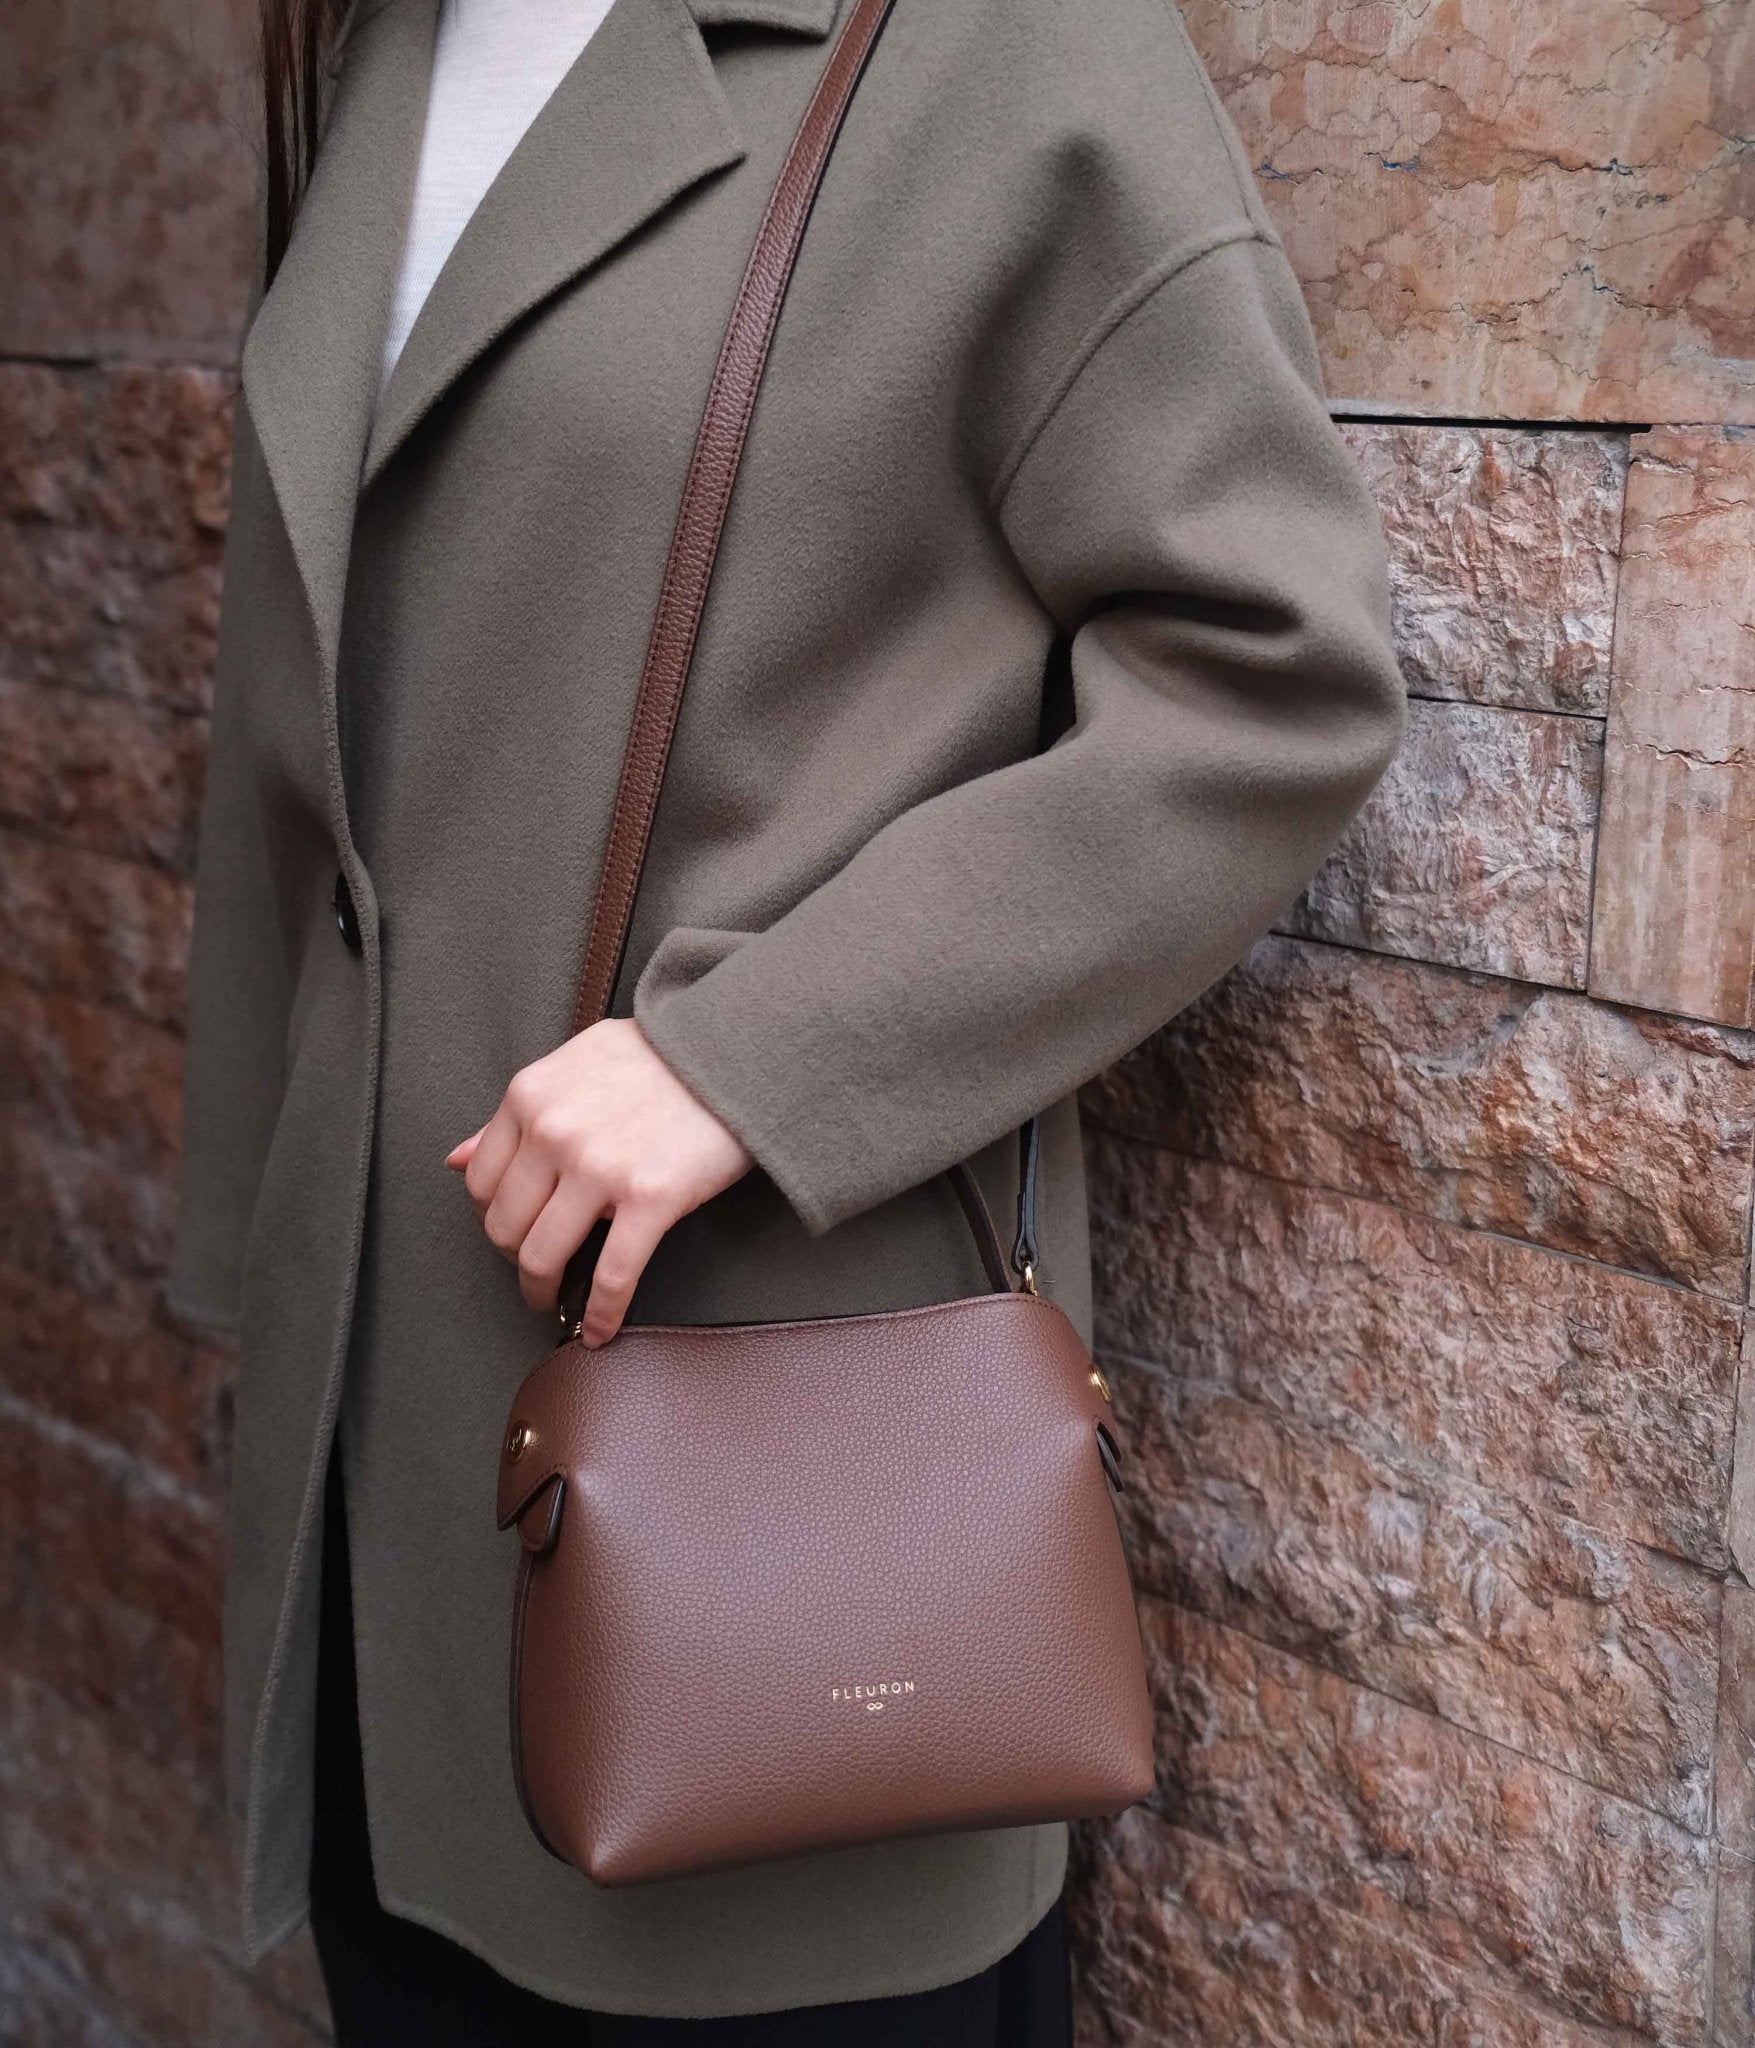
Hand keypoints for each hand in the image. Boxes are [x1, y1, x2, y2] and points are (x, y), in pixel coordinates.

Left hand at [447, 1019, 751, 1342]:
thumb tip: (458, 1159)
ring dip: (545, 1291)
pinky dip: (602, 1314)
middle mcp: (553, 1131)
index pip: (480, 1183)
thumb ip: (516, 1114)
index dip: (496, 1218)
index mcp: (529, 1097)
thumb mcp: (574, 1064)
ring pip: (543, 1256)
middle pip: (505, 1227)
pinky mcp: (650, 1198)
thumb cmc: (660, 1055)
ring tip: (557, 1300)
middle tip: (537, 1271)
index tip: (517, 1230)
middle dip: (516, 1259)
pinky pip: (613, 1276)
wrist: (735, 1051)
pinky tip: (600, 1330)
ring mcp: (599, 1167)